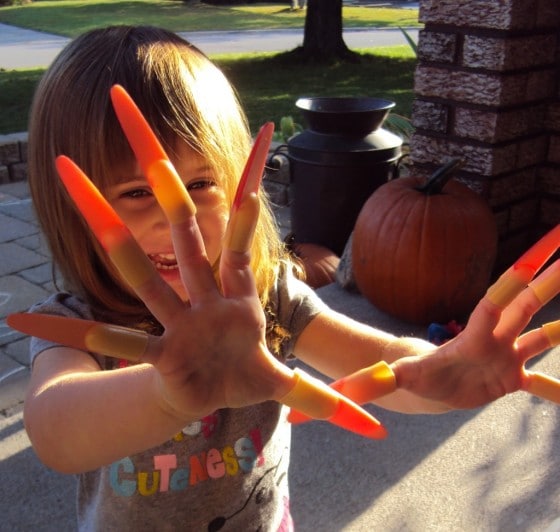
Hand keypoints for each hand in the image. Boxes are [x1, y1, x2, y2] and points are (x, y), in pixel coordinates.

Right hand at [9, 86, 385, 438]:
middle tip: (134, 113)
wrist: (214, 399)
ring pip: (139, 266)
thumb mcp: (291, 386)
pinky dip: (69, 328)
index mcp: (237, 292)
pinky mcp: (155, 352)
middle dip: (163, 175)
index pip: (247, 229)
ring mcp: (174, 318)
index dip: (252, 186)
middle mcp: (201, 293)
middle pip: (183, 224)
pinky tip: (21, 314)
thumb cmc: (246, 378)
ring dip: (106, 227)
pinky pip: (112, 340)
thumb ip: (332, 400)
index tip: (265, 132)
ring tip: (69, 175)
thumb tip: (372, 410)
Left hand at [391, 225, 559, 408]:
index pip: (494, 305)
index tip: (528, 263)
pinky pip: (543, 382)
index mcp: (475, 335)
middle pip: (527, 305)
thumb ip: (376, 382)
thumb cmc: (417, 375)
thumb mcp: (398, 379)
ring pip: (542, 336)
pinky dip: (557, 388)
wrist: (431, 387)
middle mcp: (496, 339)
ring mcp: (507, 356)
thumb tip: (343, 390)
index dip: (510, 286)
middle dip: (549, 282)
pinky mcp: (513, 378)